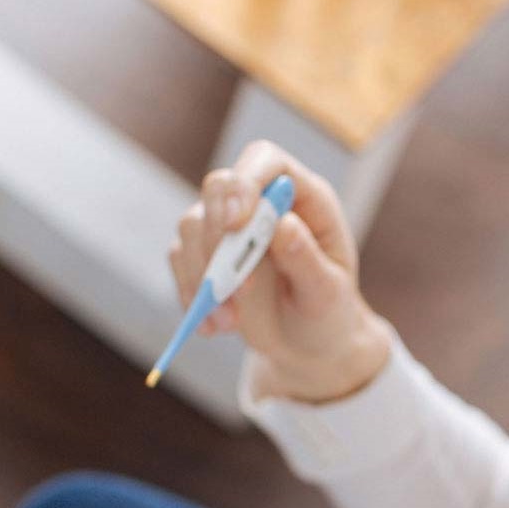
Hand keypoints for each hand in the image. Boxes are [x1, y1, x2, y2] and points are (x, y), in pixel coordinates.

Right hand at [167, 139, 394, 403]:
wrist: (310, 345)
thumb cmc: (329, 313)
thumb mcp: (328, 294)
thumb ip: (306, 259)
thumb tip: (282, 224)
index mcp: (305, 198)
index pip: (266, 162)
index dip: (246, 183)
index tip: (235, 224)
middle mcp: (263, 203)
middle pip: (220, 186)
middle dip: (216, 234)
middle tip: (229, 286)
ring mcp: (230, 226)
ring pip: (192, 224)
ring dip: (203, 274)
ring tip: (230, 321)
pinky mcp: (207, 254)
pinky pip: (180, 258)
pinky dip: (190, 292)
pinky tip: (214, 326)